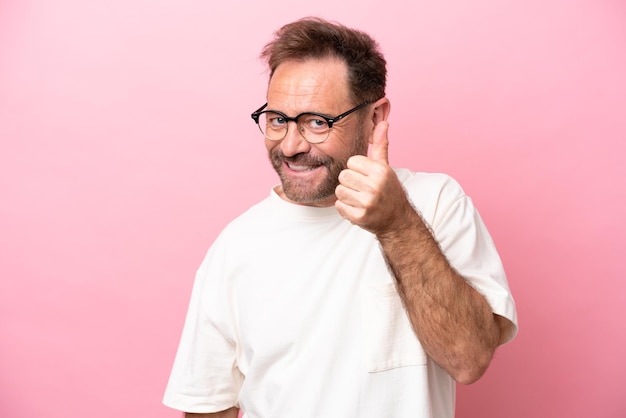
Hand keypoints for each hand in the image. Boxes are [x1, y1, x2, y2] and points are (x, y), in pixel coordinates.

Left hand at [335, 121, 411, 235]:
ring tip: (360, 199)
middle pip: (343, 176)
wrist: (397, 220)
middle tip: (362, 189)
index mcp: (380, 171)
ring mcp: (367, 202)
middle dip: (350, 183)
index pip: (351, 162)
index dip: (356, 169)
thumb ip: (381, 145)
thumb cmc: (389, 191)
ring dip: (347, 196)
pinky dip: (346, 208)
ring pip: (339, 191)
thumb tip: (383, 122)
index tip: (366, 177)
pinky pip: (339, 206)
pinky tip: (358, 209)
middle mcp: (375, 186)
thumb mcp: (386, 167)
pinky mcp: (360, 216)